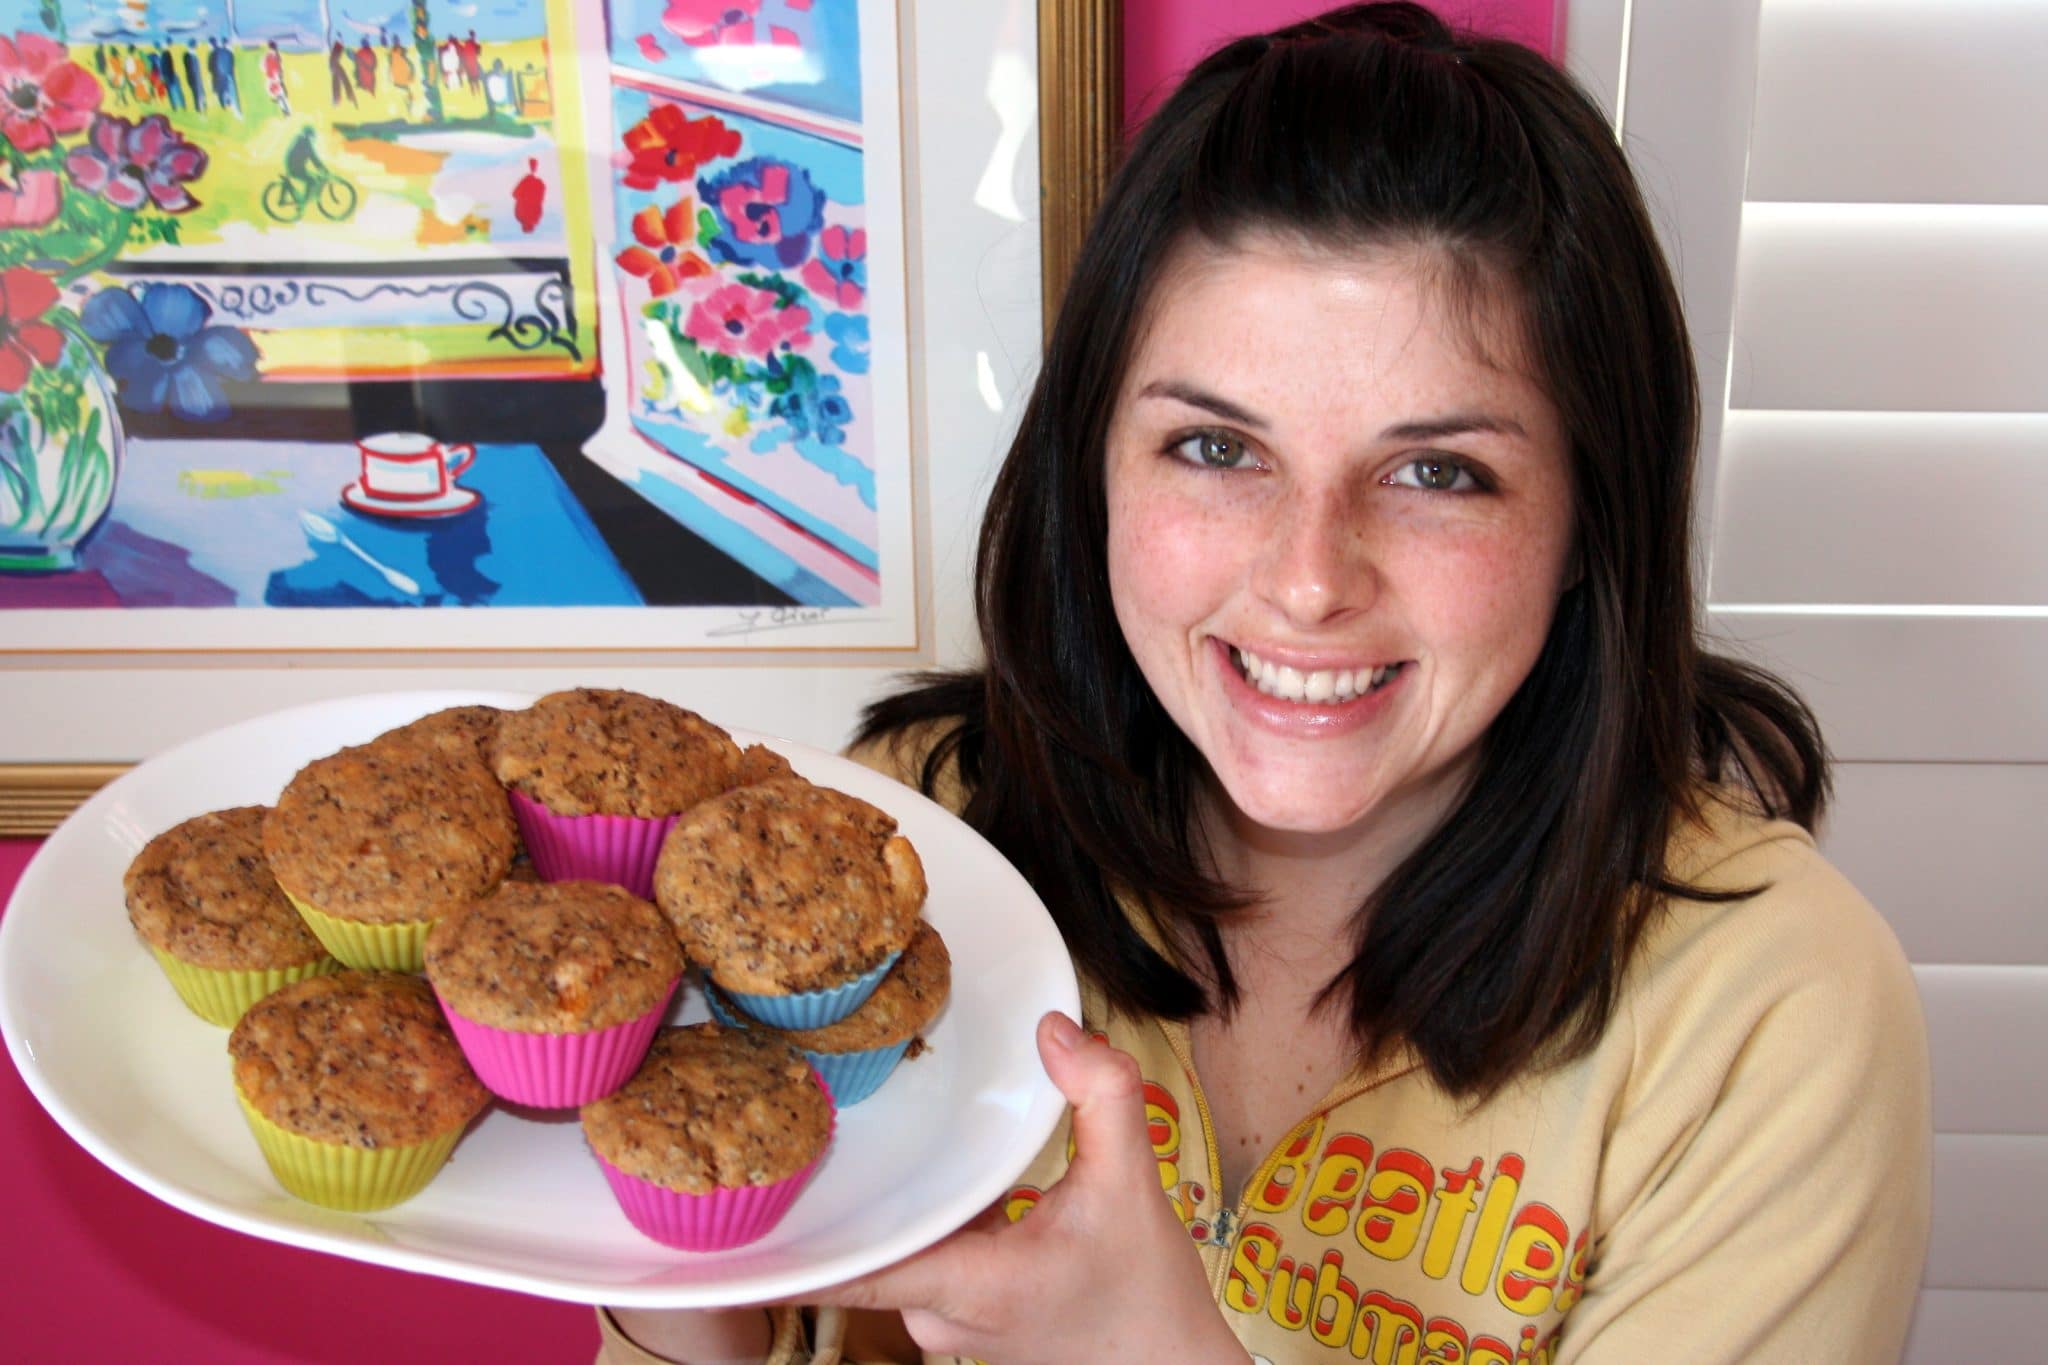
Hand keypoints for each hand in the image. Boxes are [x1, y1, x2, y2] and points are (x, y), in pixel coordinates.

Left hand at [821, 1012, 1248, 1363]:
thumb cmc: (1147, 1296)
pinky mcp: (958, 1318)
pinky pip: (914, 1260)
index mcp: (968, 1285)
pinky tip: (914, 1172)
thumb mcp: (1134, 1185)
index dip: (783, 1260)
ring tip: (839, 1132)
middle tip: (788, 1121)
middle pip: (860, 1248)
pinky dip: (913, 1218)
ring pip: (890, 1252)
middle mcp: (939, 1314)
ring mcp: (944, 1324)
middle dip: (832, 1190)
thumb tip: (1054, 1029)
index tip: (720, 1239)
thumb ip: (1102, 1097)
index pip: (852, 1276)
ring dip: (877, 1203)